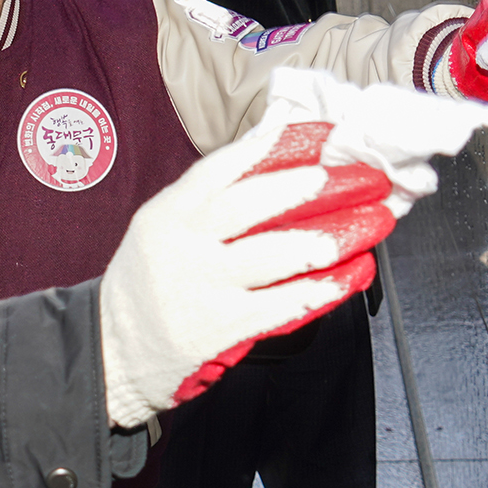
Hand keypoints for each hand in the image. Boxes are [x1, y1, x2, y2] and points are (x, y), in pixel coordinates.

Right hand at [100, 121, 396, 427]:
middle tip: (364, 176)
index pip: (230, 165)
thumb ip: (213, 189)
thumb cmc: (148, 285)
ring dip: (334, 236)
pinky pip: (286, 303)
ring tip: (375, 222)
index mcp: (171, 210)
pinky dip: (327, 287)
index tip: (327, 133)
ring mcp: (205, 286)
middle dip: (316, 185)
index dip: (282, 145)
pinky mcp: (223, 327)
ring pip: (278, 253)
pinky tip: (356, 272)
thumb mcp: (163, 225)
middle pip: (258, 202)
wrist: (112, 354)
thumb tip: (270, 138)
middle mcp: (186, 243)